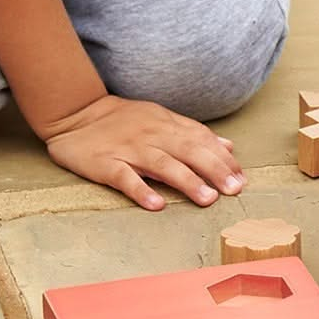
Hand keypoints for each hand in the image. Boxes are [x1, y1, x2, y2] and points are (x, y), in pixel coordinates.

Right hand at [40, 94, 246, 211]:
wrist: (75, 113)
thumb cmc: (123, 120)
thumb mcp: (161, 118)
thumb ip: (194, 133)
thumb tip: (229, 145)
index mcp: (166, 124)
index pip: (201, 140)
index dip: (223, 158)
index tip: (242, 178)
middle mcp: (152, 135)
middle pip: (189, 151)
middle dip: (214, 169)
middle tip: (235, 190)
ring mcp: (129, 149)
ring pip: (163, 164)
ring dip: (187, 181)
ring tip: (208, 199)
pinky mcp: (105, 163)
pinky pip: (125, 178)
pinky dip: (141, 190)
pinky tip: (156, 205)